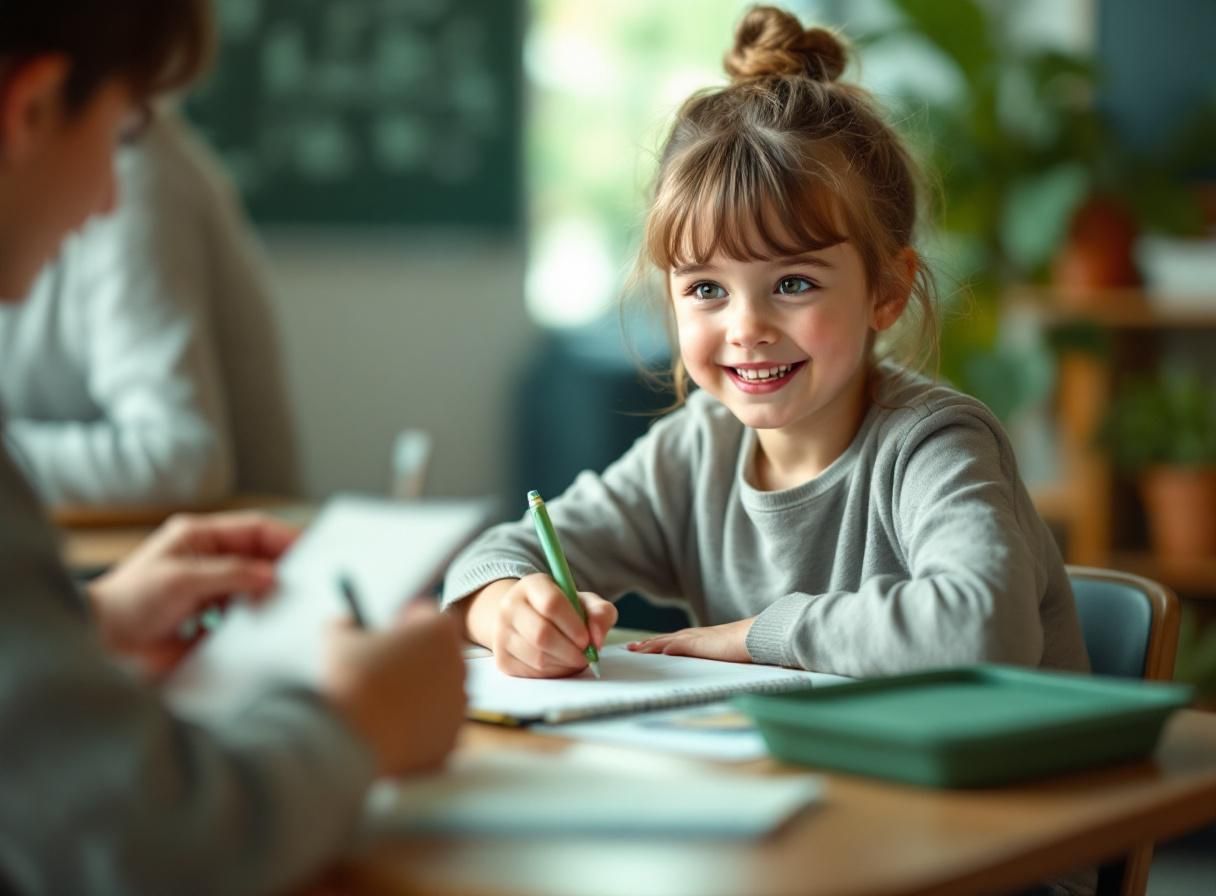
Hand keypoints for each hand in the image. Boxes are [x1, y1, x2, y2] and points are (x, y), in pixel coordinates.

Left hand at [88, 512, 297, 677]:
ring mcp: (212, 592)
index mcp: (200, 538)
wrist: (103, 645)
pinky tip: (266, 628)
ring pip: (256, 588)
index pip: (255, 529)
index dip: (285, 537)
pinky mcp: (212, 622)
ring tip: (289, 607)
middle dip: (282, 568)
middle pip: (260, 557)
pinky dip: (259, 622)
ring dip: (271, 597)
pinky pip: (246, 617)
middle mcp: (209, 561)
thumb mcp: (182, 579)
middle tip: (306, 583)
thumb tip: (271, 575)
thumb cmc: (128, 602)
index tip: (311, 551)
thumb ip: (231, 574)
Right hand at [324, 600, 465, 775]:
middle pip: (439, 655)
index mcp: (440, 632)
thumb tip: (344, 624)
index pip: (428, 616)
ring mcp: (458, 707)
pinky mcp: (449, 740)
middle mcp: (459, 666)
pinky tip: (389, 731)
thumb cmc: (350, 682)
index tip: (387, 633)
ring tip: (382, 705)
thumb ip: (345, 624)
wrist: (351, 741)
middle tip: (384, 670)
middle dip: (416, 659)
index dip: (405, 622)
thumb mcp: (336, 639)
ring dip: (418, 695)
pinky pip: (434, 728)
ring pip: (439, 694)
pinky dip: (417, 728)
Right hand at [462, 574, 616, 677]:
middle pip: (541, 634)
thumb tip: (597, 639)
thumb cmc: (563, 611)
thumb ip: (600, 613)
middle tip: (586, 656)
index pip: (552, 603)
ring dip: (563, 664)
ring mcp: (501, 632)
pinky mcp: (501, 658)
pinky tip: (559, 664)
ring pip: (537, 657)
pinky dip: (552, 673)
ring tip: (574, 659)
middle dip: (570, 650)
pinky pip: (531, 673)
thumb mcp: (585, 603)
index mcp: (532, 585)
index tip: (587, 639)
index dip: (573, 625)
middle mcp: (510, 606)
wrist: (527, 621)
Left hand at [627, 618, 755, 663]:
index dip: (659, 644)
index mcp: (702, 638)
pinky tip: (650, 651)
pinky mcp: (698, 644)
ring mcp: (696, 638)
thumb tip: (721, 667)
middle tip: (630, 648)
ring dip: (648, 646)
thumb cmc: (749, 645)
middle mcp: (696, 635)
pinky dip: (661, 648)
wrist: (758, 637)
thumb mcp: (729, 654)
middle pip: (665, 639)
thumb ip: (720, 658)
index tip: (646, 647)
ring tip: (633, 650)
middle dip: (647, 644)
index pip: (675, 641)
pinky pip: (674, 645)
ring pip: (665, 641)